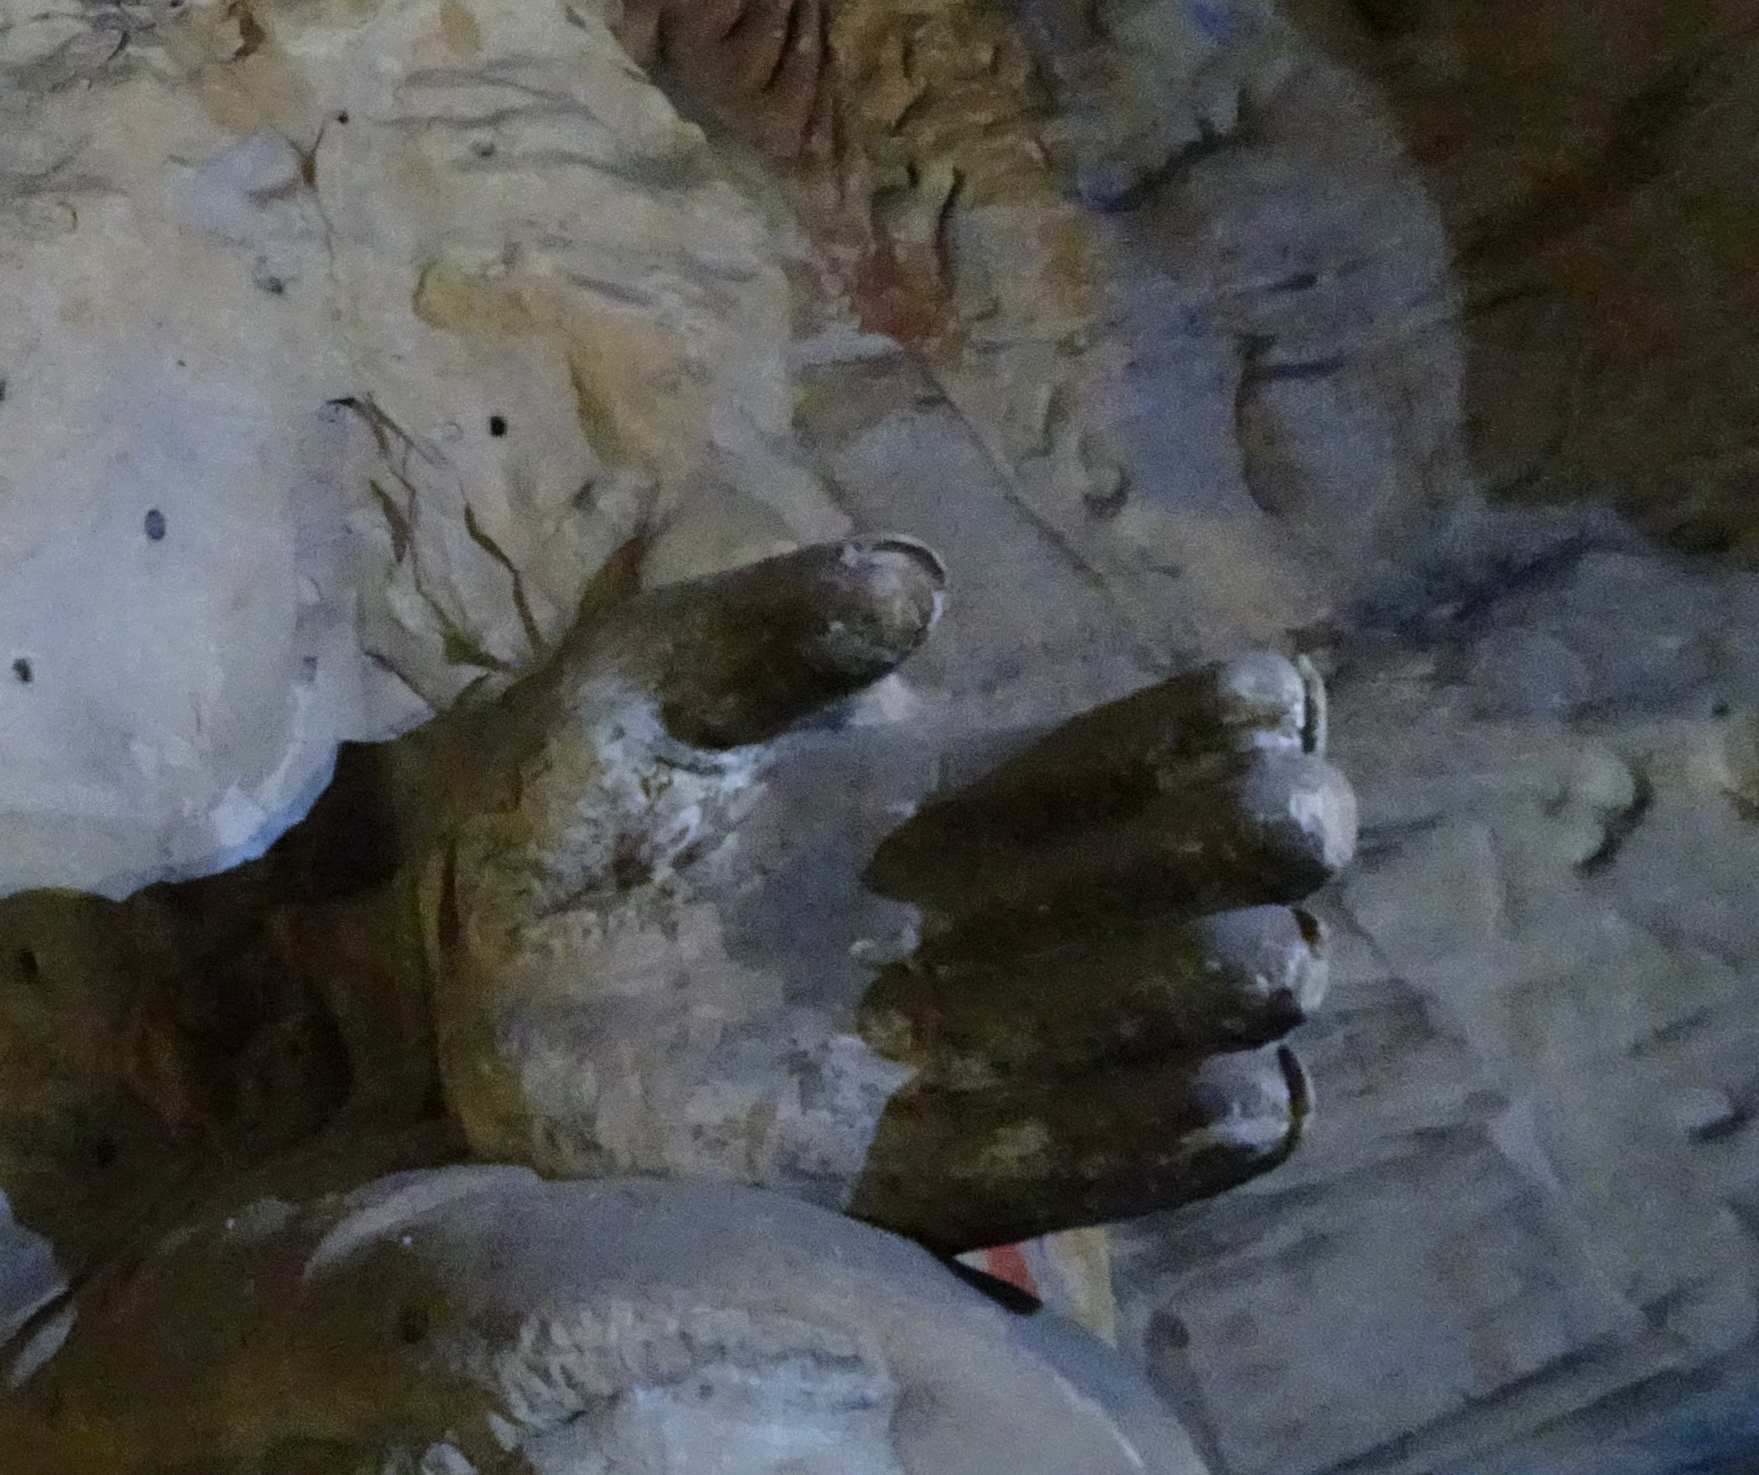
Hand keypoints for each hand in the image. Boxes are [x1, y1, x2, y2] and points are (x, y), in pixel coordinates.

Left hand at [412, 538, 1347, 1251]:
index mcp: (938, 794)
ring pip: (1133, 1027)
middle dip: (1240, 848)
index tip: (1276, 694)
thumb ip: (765, 627)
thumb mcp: (640, 682)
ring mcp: (948, 1051)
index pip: (1107, 757)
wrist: (456, 979)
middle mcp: (978, 926)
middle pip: (1154, 887)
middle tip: (1301, 818)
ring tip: (1277, 963)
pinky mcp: (893, 1170)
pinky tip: (1249, 1103)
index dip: (1201, 726)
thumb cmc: (563, 810)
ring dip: (1215, 998)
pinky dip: (1154, 1140)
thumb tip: (920, 589)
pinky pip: (1053, 1163)